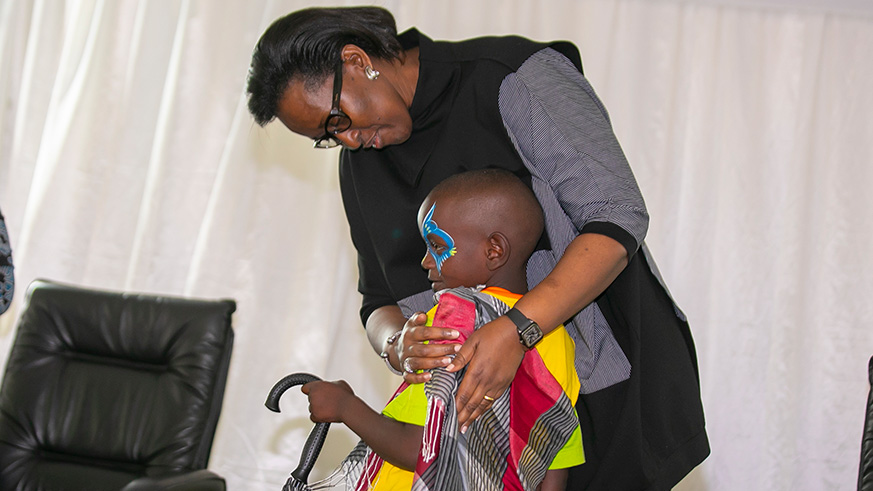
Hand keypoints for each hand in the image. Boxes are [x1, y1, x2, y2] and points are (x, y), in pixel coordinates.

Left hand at [301, 380, 354, 422]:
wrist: (348, 408)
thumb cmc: (345, 396)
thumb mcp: (339, 383)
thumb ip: (330, 384)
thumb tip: (329, 386)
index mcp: (316, 386)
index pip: (305, 388)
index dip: (310, 390)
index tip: (312, 392)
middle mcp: (312, 395)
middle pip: (310, 398)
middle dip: (317, 399)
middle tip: (327, 401)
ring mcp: (313, 406)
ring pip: (312, 408)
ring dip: (318, 408)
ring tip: (329, 408)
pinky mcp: (315, 416)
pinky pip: (313, 417)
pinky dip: (318, 417)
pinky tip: (326, 414)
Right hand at [397, 311, 460, 383]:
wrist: (396, 349)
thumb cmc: (412, 336)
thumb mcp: (413, 323)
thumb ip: (418, 318)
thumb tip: (423, 316)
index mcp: (410, 334)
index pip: (425, 332)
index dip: (441, 333)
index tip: (455, 334)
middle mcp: (407, 347)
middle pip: (424, 349)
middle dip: (442, 349)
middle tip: (457, 348)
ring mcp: (405, 360)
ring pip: (418, 362)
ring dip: (434, 362)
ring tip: (448, 361)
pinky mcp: (405, 371)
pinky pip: (409, 376)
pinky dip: (419, 378)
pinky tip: (430, 376)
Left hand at [446, 315, 523, 431]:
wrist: (517, 333)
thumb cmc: (493, 334)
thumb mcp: (473, 340)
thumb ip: (461, 357)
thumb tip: (448, 370)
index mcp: (477, 370)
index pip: (464, 393)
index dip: (457, 406)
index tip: (451, 415)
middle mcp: (487, 380)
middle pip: (473, 403)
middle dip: (464, 416)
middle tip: (457, 427)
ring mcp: (498, 383)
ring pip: (484, 404)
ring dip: (475, 416)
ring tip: (467, 426)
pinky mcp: (505, 382)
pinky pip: (493, 399)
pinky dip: (486, 408)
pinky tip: (481, 412)